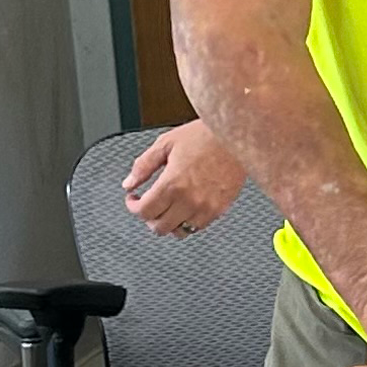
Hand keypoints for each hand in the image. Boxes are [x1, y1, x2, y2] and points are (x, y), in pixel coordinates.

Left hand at [122, 121, 246, 234]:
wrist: (236, 135)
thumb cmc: (205, 135)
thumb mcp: (166, 143)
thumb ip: (143, 165)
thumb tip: (129, 183)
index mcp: (172, 184)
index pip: (144, 211)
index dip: (133, 207)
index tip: (133, 200)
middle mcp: (189, 199)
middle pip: (159, 227)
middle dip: (149, 217)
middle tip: (149, 205)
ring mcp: (206, 207)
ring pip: (179, 231)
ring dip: (169, 222)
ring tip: (167, 209)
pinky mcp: (220, 208)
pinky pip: (198, 227)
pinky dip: (188, 222)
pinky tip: (185, 208)